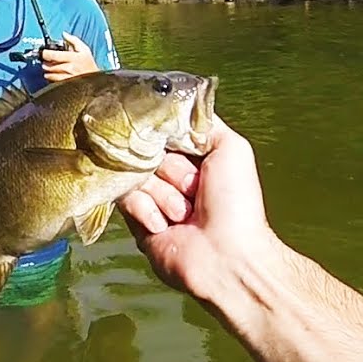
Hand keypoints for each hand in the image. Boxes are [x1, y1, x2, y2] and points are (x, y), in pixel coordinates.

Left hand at [40, 32, 99, 81]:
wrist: (96, 80)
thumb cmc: (89, 64)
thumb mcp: (84, 50)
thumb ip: (74, 40)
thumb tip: (64, 34)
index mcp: (73, 57)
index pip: (53, 55)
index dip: (45, 54)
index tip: (44, 53)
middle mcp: (69, 67)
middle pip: (50, 65)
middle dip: (46, 63)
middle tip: (46, 61)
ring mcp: (67, 77)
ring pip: (50, 74)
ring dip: (47, 71)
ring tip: (50, 69)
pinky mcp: (66, 84)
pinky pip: (53, 81)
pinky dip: (51, 78)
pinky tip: (53, 76)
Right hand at [116, 114, 273, 301]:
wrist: (226, 257)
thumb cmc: (236, 204)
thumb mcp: (231, 148)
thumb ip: (202, 121)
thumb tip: (174, 104)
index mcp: (192, 156)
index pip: (161, 129)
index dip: (164, 135)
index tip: (170, 142)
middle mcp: (170, 174)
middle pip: (145, 150)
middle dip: (171, 169)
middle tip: (193, 188)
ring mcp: (152, 197)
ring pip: (134, 174)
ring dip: (162, 193)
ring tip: (184, 213)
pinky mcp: (137, 220)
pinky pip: (126, 199)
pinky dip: (148, 210)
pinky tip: (167, 225)